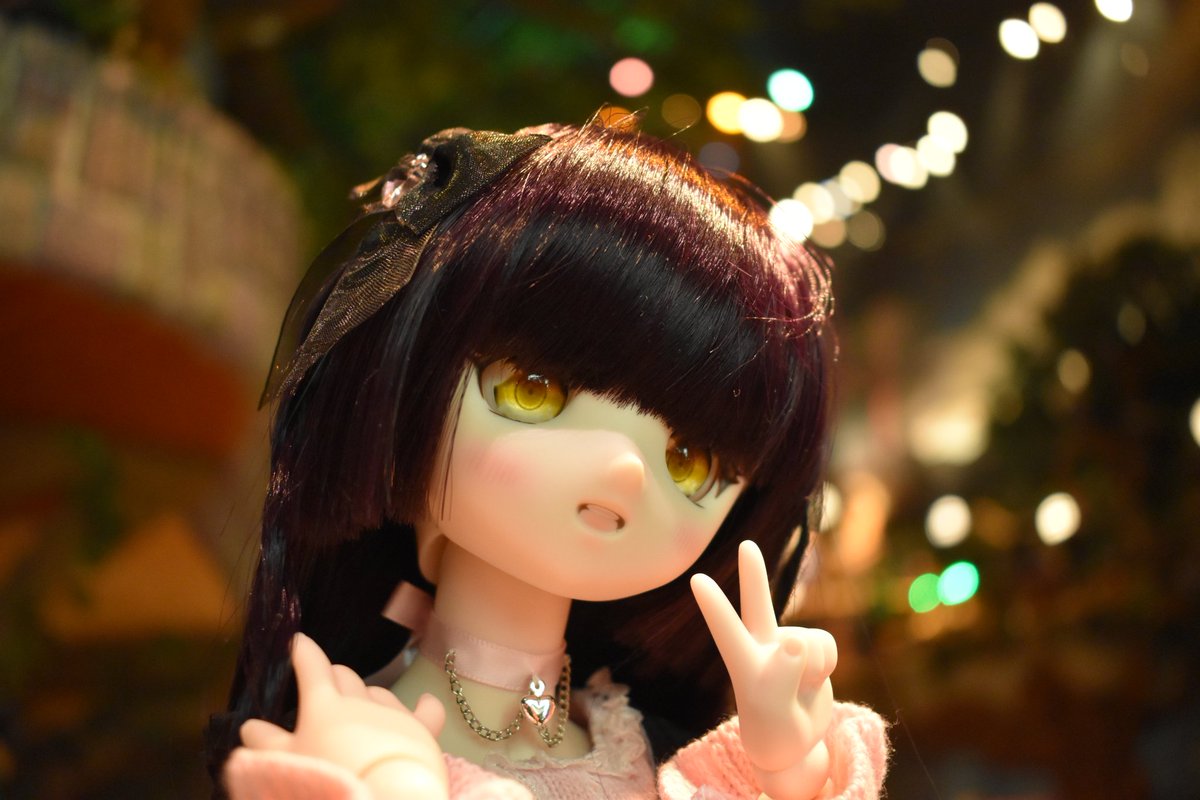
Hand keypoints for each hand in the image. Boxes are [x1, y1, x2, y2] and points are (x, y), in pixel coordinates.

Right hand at [239, 633, 448, 799]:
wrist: (382, 798)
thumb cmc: (328, 778)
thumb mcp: (286, 765)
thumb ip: (265, 744)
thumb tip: (250, 726)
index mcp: (324, 703)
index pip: (312, 665)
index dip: (303, 651)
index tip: (297, 642)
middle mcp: (361, 699)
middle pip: (345, 675)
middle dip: (332, 676)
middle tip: (323, 690)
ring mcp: (393, 712)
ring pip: (379, 690)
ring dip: (366, 696)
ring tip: (358, 715)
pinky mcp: (421, 730)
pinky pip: (426, 710)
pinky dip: (423, 706)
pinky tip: (423, 703)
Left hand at [691, 541, 836, 799]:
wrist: (795, 744)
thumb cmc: (774, 729)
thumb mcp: (774, 709)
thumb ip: (783, 674)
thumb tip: (796, 639)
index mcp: (743, 662)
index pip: (725, 629)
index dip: (714, 604)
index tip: (695, 578)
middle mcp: (762, 646)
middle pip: (758, 603)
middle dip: (754, 574)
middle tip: (746, 545)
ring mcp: (788, 646)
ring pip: (809, 641)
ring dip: (813, 669)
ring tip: (799, 691)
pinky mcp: (813, 648)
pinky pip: (827, 644)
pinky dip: (827, 665)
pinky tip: (814, 681)